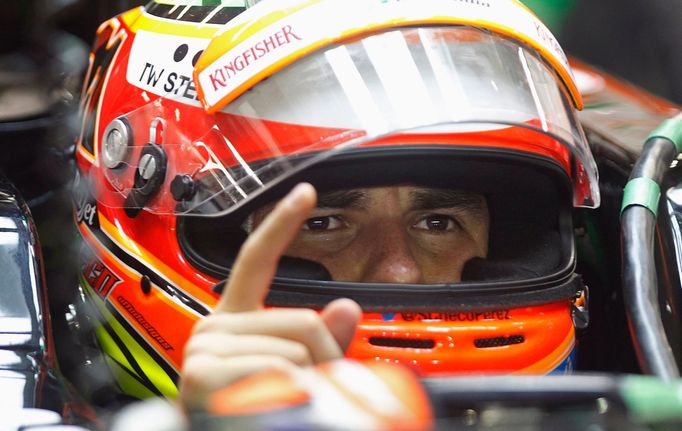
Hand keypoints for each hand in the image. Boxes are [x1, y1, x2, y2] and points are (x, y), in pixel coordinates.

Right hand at [179, 183, 361, 407]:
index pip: (255, 258)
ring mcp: (207, 347)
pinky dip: (288, 393)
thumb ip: (319, 340)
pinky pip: (278, 371)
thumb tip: (346, 308)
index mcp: (234, 319)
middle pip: (302, 319)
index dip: (281, 222)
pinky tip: (264, 407)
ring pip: (296, 348)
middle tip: (305, 388)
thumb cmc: (244, 410)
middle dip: (322, 359)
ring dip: (306, 382)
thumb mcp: (286, 369)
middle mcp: (215, 325)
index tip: (304, 192)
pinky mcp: (204, 371)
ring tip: (280, 403)